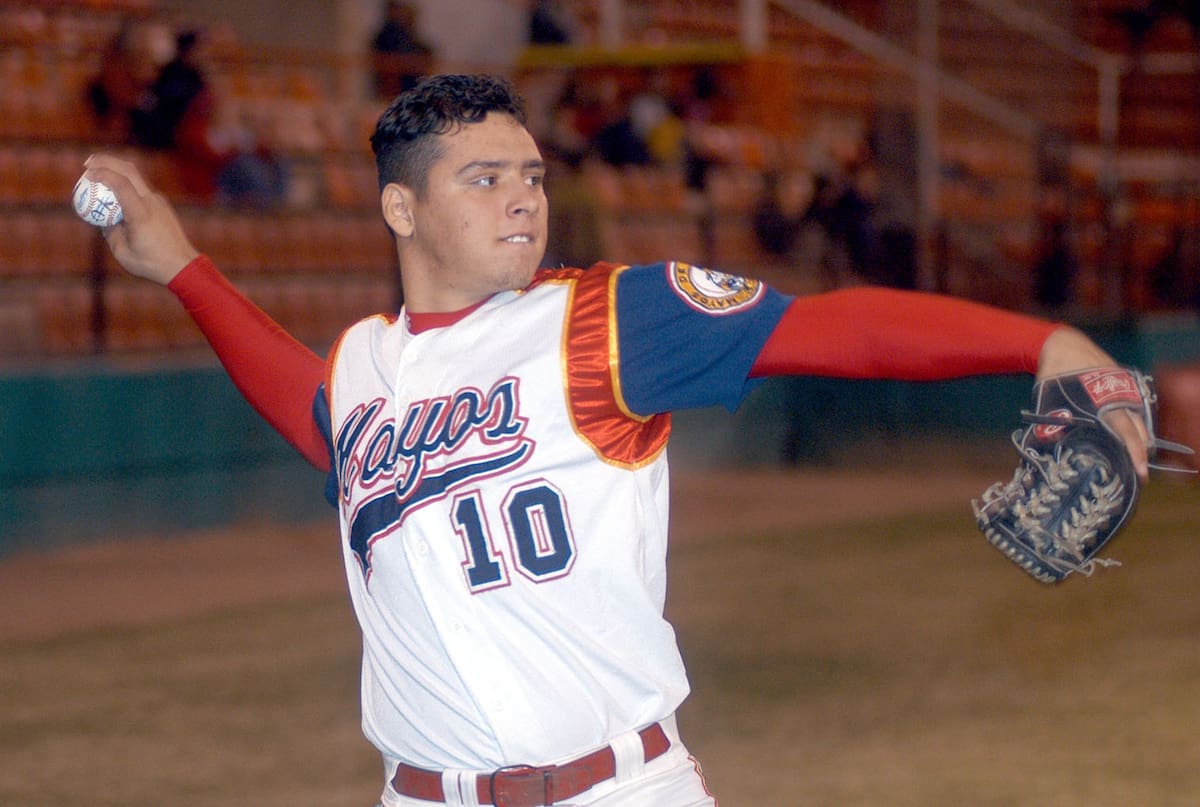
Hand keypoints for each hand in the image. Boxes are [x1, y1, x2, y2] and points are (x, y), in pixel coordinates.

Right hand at [82, 154, 199, 284]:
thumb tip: (100, 217)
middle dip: (106, 161)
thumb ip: (109, 231)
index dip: (103, 174)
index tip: (86, 173)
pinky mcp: (161, 204)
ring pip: (136, 176)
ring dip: (116, 169)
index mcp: (141, 214)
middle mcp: (152, 202)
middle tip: (87, 163)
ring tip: (96, 171)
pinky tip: (112, 190)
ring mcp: (159, 201)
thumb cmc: (151, 264)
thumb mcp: (122, 251)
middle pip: (129, 170)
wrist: (183, 265)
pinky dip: (124, 182)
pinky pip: (140, 188)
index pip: (122, 185)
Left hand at [1037, 325, 1150, 479]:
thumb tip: (1048, 445)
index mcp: (1103, 402)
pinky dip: (1132, 421)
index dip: (1135, 453)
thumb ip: (1050, 424)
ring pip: (1138, 418)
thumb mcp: (1048, 401)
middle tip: (1136, 470)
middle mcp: (1120, 395)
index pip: (1126, 432)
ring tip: (1131, 455)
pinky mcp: (1123, 383)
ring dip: (1137, 436)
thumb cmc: (1054, 375)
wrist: (1064, 345)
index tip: (1141, 470)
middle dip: (1140, 450)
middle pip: (1139, 428)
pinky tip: (1124, 433)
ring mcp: (1124, 387)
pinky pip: (1133, 406)